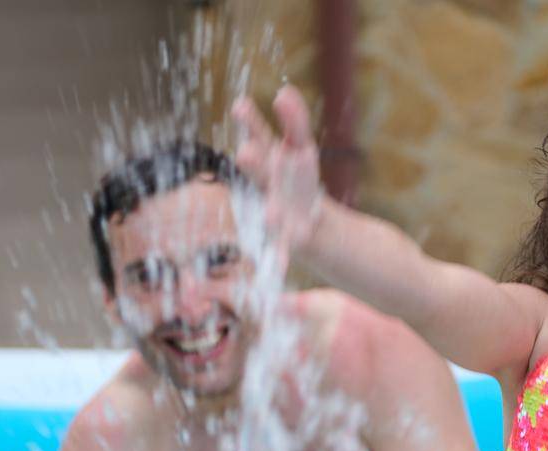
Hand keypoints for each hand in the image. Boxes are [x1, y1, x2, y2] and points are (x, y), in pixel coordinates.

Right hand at [232, 85, 326, 248]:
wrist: (306, 224)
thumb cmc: (297, 181)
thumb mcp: (299, 147)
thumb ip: (294, 120)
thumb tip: (284, 89)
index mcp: (268, 160)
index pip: (260, 137)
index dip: (251, 124)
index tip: (241, 105)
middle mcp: (267, 185)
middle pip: (260, 174)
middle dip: (254, 165)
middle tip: (245, 152)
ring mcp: (274, 212)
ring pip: (271, 212)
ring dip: (270, 214)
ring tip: (271, 217)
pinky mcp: (286, 239)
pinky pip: (283, 247)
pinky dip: (282, 255)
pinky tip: (283, 263)